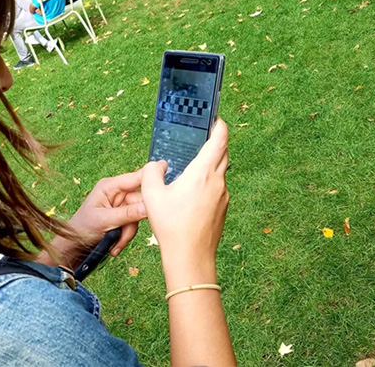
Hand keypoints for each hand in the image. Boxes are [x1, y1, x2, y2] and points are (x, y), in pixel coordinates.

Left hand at [49, 168, 146, 267]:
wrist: (73, 248)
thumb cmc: (82, 229)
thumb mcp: (105, 221)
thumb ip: (128, 214)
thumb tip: (150, 207)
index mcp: (110, 186)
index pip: (136, 177)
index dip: (151, 174)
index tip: (166, 167)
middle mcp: (117, 193)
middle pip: (141, 201)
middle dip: (133, 221)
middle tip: (123, 234)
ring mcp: (121, 206)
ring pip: (139, 216)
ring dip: (127, 233)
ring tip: (114, 244)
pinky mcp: (122, 218)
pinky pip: (133, 226)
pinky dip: (125, 238)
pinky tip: (114, 246)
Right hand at [141, 118, 229, 281]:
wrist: (191, 257)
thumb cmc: (172, 226)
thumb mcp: (152, 195)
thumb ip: (151, 173)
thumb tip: (157, 165)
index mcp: (203, 172)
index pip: (220, 139)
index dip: (220, 125)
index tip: (216, 118)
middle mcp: (218, 181)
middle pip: (223, 153)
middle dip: (215, 142)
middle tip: (202, 138)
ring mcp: (223, 196)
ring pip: (221, 171)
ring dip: (211, 164)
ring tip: (192, 167)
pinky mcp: (222, 209)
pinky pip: (217, 188)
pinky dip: (209, 182)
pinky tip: (192, 193)